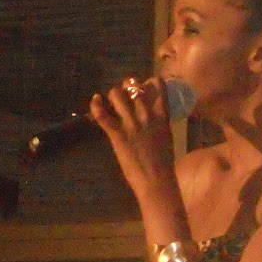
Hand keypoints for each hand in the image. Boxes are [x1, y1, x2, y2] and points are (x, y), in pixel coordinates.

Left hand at [90, 76, 177, 198]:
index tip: (145, 85)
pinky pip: (103, 115)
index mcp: (162, 116)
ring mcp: (131, 124)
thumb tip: (153, 121)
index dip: (149, 81)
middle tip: (125, 92)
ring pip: (118, 95)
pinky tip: (95, 99)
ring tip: (112, 97)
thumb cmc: (164, 165)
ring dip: (113, 93)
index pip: (158, 86)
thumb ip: (159, 125)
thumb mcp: (166, 138)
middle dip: (128, 85)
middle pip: (134, 87)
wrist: (157, 180)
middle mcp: (146, 115)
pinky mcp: (118, 135)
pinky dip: (96, 106)